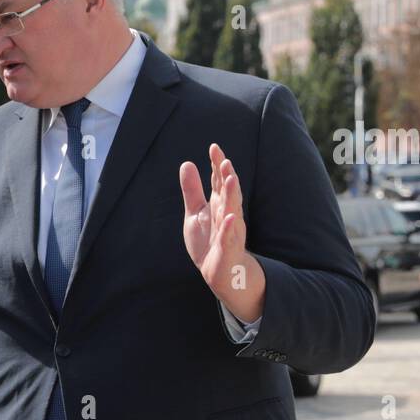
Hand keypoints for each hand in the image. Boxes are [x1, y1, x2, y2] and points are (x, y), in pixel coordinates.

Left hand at [180, 144, 263, 322]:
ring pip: (232, 211)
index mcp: (219, 204)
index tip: (214, 147)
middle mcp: (227, 214)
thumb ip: (192, 190)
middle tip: (224, 160)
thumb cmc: (209, 241)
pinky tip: (230, 217)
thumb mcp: (195, 213)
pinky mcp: (228, 249)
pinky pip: (230, 237)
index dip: (217, 165)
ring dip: (232, 195)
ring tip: (231, 179)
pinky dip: (229, 227)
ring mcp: (229, 231)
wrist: (219, 272)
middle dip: (227, 176)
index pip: (219, 181)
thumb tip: (187, 163)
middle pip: (227, 192)